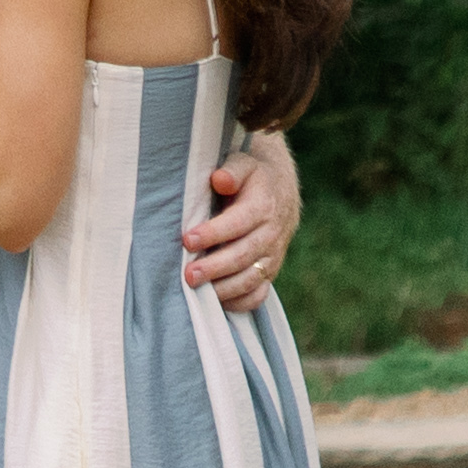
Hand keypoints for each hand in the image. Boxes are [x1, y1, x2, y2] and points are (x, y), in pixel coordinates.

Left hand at [179, 131, 297, 317]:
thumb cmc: (250, 177)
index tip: (188, 240)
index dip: (214, 233)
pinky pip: (258, 294)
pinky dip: (239, 303)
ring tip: (196, 291)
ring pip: (250, 278)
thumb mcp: (242, 164)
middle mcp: (271, 233)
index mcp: (263, 205)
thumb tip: (220, 179)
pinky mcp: (270, 272)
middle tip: (188, 275)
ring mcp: (272, 256)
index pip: (238, 223)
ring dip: (223, 288)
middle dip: (214, 267)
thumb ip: (231, 171)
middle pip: (243, 255)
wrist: (279, 190)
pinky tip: (216, 302)